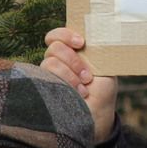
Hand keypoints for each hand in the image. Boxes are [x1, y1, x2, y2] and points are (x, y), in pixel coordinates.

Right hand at [42, 27, 118, 141]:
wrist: (98, 114)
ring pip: (50, 63)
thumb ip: (95, 49)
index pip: (57, 35)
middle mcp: (56, 61)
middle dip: (73, 60)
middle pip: (54, 47)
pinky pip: (44, 79)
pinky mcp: (43, 89)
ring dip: (70, 76)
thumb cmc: (102, 89)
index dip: (65, 35)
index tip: (80, 43)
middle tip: (88, 76)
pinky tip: (76, 95)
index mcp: (71, 51)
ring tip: (83, 89)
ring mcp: (48, 75)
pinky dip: (64, 85)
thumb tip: (92, 33)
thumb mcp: (104, 65)